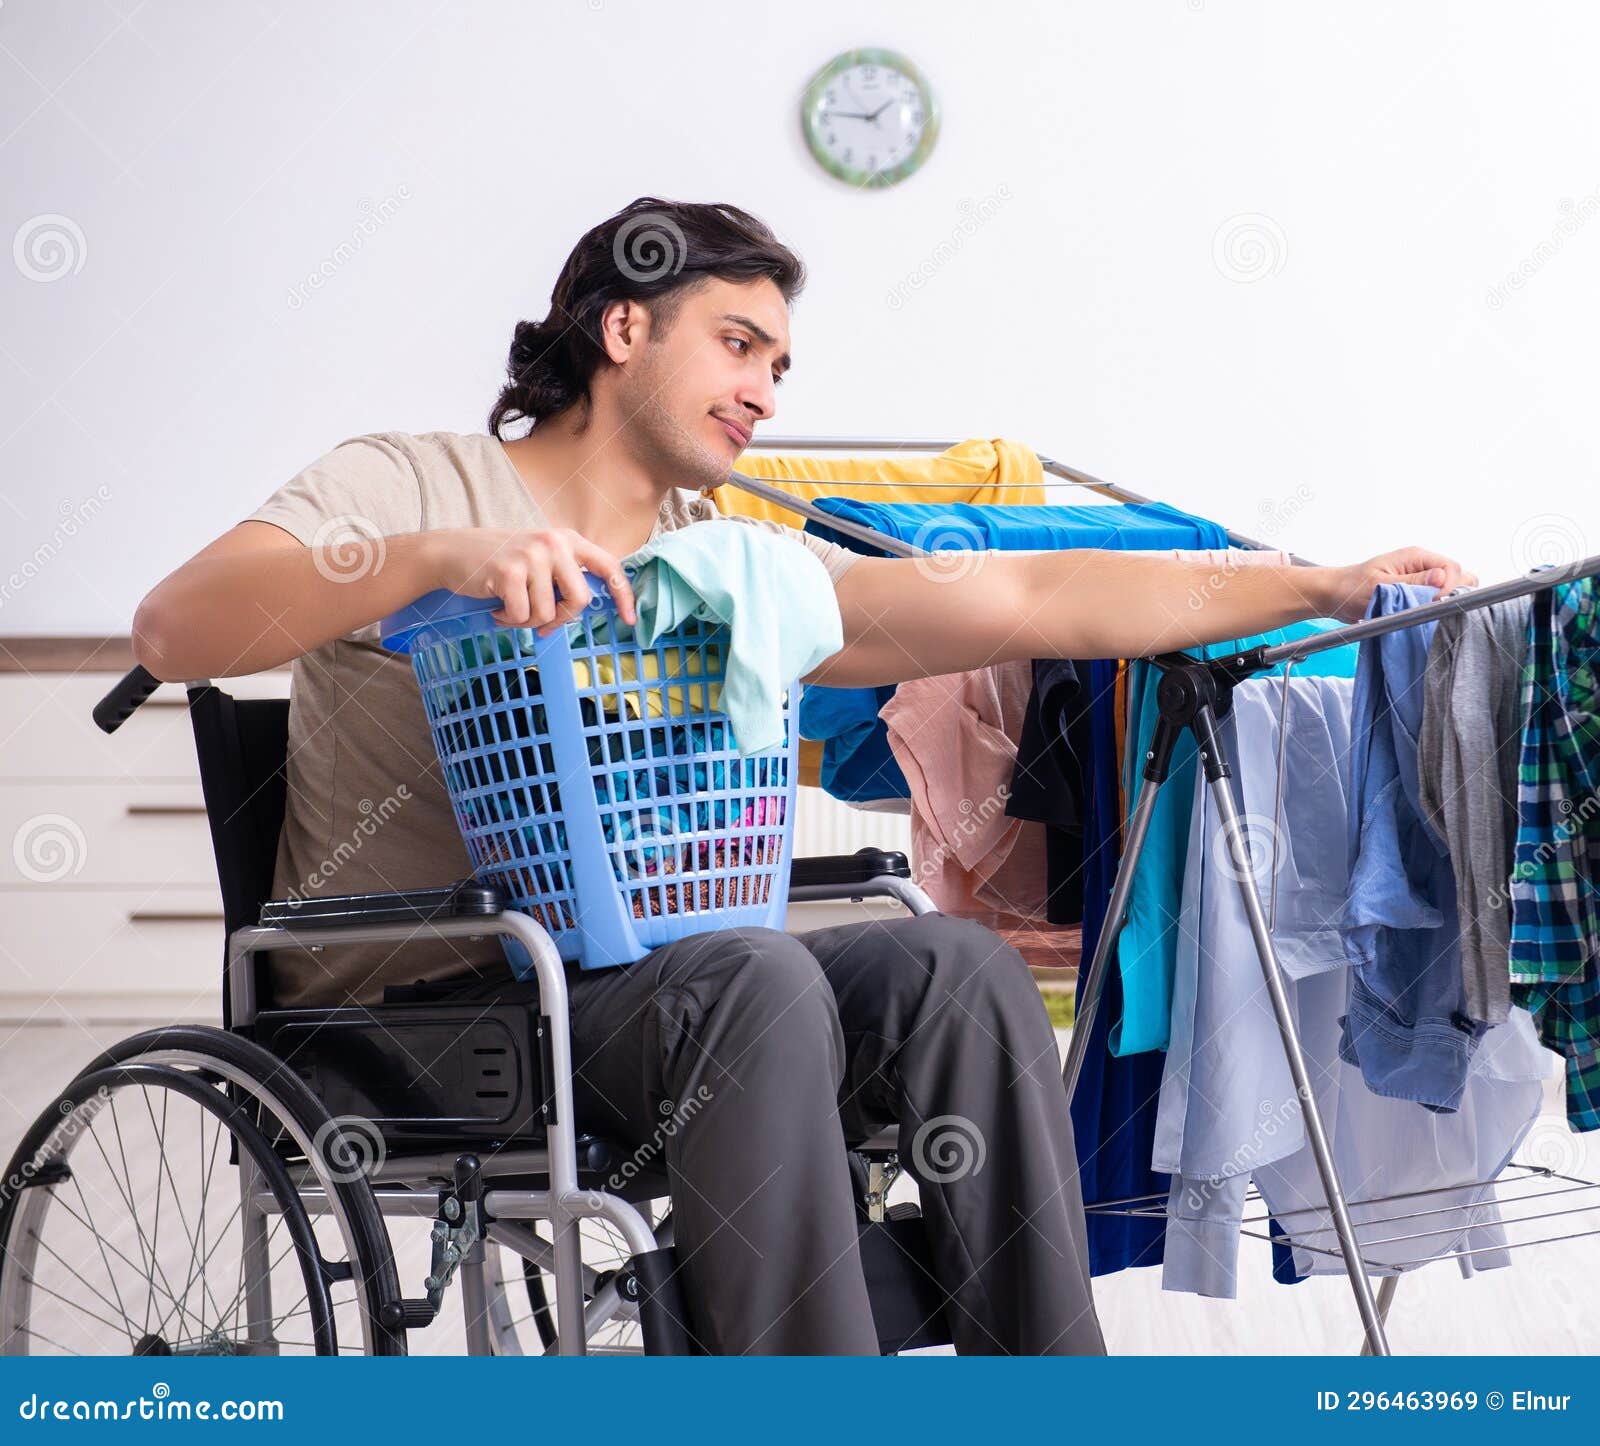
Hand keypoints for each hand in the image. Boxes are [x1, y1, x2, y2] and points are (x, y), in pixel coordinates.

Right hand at [432, 526, 635, 633]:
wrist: (452, 552)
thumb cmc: (499, 561)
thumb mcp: (540, 557)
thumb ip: (566, 574)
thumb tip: (592, 606)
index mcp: (567, 539)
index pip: (608, 566)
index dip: (623, 595)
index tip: (630, 620)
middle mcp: (554, 543)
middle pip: (580, 600)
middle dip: (561, 619)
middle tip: (543, 624)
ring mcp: (532, 556)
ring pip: (548, 613)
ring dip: (529, 621)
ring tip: (511, 607)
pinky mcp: (509, 573)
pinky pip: (522, 616)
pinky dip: (509, 620)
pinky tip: (497, 607)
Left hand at [1320, 546, 1477, 622]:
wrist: (1334, 595)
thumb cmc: (1351, 587)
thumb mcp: (1380, 585)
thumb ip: (1413, 582)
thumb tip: (1441, 579)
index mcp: (1416, 557)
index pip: (1452, 568)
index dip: (1450, 587)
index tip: (1436, 602)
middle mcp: (1422, 566)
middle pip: (1458, 577)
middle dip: (1453, 594)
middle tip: (1432, 608)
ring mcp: (1421, 579)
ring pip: (1451, 589)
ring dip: (1443, 602)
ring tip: (1425, 612)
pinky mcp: (1417, 592)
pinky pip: (1437, 599)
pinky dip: (1434, 608)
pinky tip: (1421, 615)